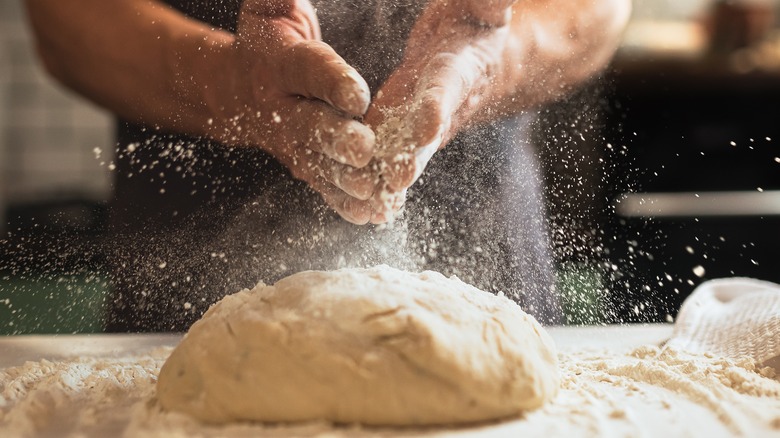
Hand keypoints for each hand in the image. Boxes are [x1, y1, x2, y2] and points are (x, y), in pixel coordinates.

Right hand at [207, 0, 381, 223]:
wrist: (234, 92)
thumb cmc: (265, 43)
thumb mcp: (267, 11)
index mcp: (281, 65)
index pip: (309, 72)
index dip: (332, 82)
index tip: (357, 94)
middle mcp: (285, 109)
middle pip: (312, 126)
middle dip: (337, 141)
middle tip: (364, 151)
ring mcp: (293, 143)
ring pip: (320, 165)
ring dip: (346, 182)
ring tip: (373, 193)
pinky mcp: (304, 165)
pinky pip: (324, 186)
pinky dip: (346, 203)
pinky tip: (372, 215)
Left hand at [365, 0, 515, 202]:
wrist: (475, 57)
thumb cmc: (475, 26)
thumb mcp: (483, 9)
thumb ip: (488, 2)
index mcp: (459, 70)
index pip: (448, 88)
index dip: (437, 107)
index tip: (428, 127)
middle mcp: (441, 104)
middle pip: (425, 133)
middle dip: (411, 156)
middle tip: (397, 180)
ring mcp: (419, 122)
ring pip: (404, 152)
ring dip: (388, 178)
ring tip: (373, 205)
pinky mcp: (401, 128)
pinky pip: (388, 154)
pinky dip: (376, 178)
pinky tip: (359, 203)